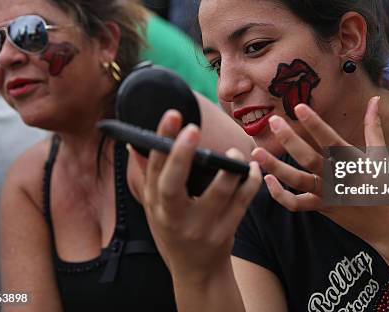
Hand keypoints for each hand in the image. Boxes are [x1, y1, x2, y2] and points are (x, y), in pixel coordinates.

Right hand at [128, 110, 262, 278]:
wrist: (197, 272)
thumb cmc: (175, 231)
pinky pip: (242, 203)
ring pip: (216, 194)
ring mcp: (200, 227)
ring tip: (235, 153)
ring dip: (229, 169)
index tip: (173, 115)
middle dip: (181, 156)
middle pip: (173, 185)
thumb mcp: (155, 209)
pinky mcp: (224, 233)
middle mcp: (173, 217)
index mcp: (156, 206)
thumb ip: (148, 177)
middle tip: (192, 128)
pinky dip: (251, 183)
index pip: (153, 170)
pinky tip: (253, 168)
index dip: (161, 142)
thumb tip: (135, 142)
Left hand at [251, 97, 388, 244]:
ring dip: (275, 166)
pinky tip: (267, 179)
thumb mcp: (382, 155)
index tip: (300, 107)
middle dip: (289, 140)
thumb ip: (373, 126)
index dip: (315, 123)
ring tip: (257, 152)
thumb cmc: (387, 186)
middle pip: (309, 158)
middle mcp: (338, 178)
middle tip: (274, 121)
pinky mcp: (321, 207)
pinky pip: (296, 204)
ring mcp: (327, 194)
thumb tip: (375, 98)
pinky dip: (280, 194)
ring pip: (297, 181)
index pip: (330, 139)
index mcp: (353, 162)